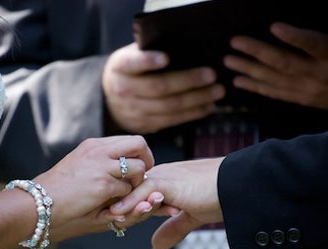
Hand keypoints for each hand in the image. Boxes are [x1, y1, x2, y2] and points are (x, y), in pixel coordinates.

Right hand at [33, 136, 159, 239]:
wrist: (36, 206)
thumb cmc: (59, 194)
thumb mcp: (83, 169)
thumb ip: (105, 164)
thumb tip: (133, 167)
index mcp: (93, 146)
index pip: (130, 141)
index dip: (140, 156)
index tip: (139, 171)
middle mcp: (98, 150)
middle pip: (139, 144)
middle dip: (148, 161)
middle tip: (143, 179)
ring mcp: (101, 166)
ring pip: (138, 168)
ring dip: (137, 184)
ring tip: (125, 196)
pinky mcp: (103, 184)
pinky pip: (128, 189)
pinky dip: (125, 200)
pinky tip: (112, 208)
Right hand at [102, 43, 223, 133]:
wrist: (111, 99)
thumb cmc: (131, 70)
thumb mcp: (132, 55)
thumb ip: (151, 50)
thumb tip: (186, 45)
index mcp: (120, 66)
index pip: (132, 63)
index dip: (148, 61)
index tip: (166, 57)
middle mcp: (123, 89)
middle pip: (158, 87)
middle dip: (187, 81)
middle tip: (211, 74)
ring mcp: (133, 110)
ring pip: (169, 107)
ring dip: (197, 100)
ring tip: (217, 91)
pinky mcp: (145, 125)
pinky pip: (172, 120)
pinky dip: (193, 113)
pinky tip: (208, 106)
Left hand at [109, 157, 223, 248]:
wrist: (237, 187)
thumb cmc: (220, 197)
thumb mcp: (193, 216)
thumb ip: (174, 228)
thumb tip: (157, 245)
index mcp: (165, 180)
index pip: (136, 191)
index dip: (124, 205)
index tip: (112, 219)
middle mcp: (161, 175)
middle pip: (130, 188)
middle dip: (116, 203)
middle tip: (101, 218)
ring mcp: (165, 177)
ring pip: (133, 188)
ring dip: (120, 204)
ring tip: (108, 219)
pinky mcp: (170, 182)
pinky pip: (144, 191)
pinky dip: (131, 202)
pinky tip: (120, 214)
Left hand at [223, 22, 327, 114]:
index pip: (314, 45)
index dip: (295, 37)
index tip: (275, 26)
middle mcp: (319, 75)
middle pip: (285, 63)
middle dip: (257, 52)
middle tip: (234, 42)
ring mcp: (308, 90)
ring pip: (275, 80)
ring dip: (249, 70)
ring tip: (229, 60)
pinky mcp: (302, 99)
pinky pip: (276, 94)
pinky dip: (256, 88)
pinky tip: (239, 81)